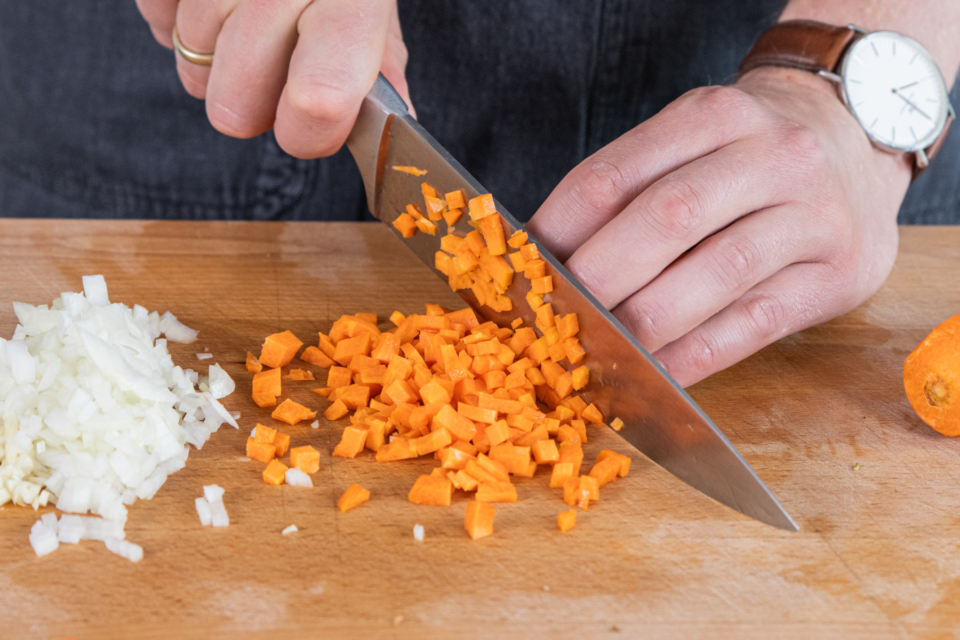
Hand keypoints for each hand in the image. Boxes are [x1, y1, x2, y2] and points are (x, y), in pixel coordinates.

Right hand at [135, 0, 411, 157]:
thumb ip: (380, 60)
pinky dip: (178, 20)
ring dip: (214, 61)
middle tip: (272, 75)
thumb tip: (396, 118)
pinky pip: (157, 21)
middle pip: (238, 102)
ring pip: (194, 64)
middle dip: (251, 107)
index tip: (308, 123)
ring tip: (243, 18)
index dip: (308, 132)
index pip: (320, 97)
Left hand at [527, 67, 912, 386]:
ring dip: (644, 325)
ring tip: (598, 354)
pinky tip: (655, 375)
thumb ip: (630, 191)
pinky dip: (695, 356)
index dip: (559, 230)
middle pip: (666, 220)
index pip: (615, 176)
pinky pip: (753, 324)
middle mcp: (771, 156)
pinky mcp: (839, 273)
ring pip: (715, 276)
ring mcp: (813, 215)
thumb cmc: (747, 155)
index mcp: (714, 115)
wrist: (858, 139)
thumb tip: (549, 263)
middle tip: (556, 321)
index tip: (525, 272)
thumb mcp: (692, 141)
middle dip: (599, 280)